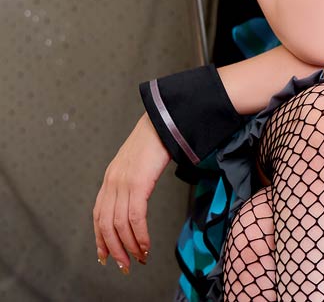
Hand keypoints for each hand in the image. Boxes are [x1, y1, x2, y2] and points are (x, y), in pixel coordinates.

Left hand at [93, 113, 169, 272]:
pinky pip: (136, 217)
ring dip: (129, 246)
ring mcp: (123, 182)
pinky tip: (146, 244)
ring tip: (139, 258)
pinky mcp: (138, 183)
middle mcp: (112, 182)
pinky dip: (140, 235)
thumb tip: (134, 201)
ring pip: (120, 225)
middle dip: (115, 249)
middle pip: (106, 225)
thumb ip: (130, 181)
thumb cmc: (154, 140)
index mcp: (110, 178)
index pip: (98, 215)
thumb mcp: (135, 163)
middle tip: (125, 264)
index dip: (100, 239)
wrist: (162, 121)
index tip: (106, 256)